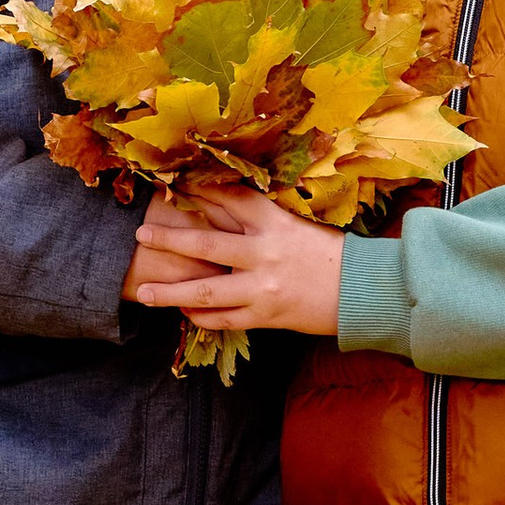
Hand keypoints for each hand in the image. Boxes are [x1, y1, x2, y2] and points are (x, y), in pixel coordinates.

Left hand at [123, 185, 345, 337]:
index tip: (172, 185)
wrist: (362, 291)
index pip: (229, 199)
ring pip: (205, 290)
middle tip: (142, 235)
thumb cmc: (331, 254)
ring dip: (170, 291)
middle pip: (205, 244)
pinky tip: (184, 312)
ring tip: (144, 292)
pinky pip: (223, 319)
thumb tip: (223, 205)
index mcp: (275, 222)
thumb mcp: (298, 225)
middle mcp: (265, 252)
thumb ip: (263, 220)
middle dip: (170, 239)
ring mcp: (263, 287)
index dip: (198, 191)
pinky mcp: (266, 315)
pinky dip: (200, 317)